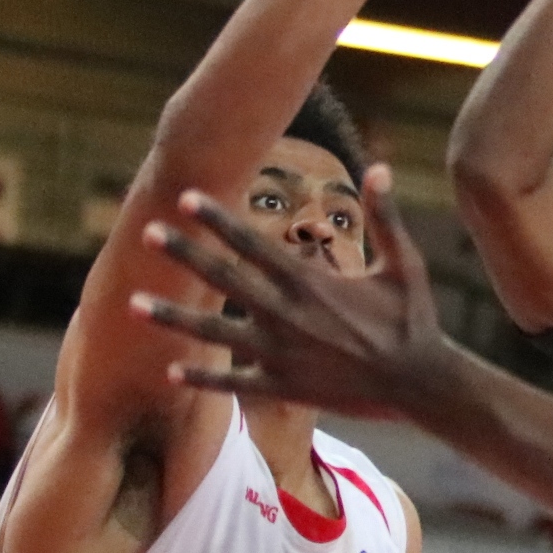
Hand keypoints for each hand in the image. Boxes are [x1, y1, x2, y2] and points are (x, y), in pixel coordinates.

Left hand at [130, 165, 454, 415]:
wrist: (420, 384)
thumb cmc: (414, 320)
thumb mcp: (405, 264)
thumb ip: (385, 216)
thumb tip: (379, 166)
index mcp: (311, 282)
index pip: (252, 244)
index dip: (216, 220)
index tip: (186, 199)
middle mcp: (287, 315)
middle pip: (224, 279)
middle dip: (184, 253)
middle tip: (148, 233)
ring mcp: (280, 353)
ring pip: (214, 332)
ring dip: (172, 317)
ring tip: (132, 303)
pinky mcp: (283, 386)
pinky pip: (233, 382)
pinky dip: (201, 379)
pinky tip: (170, 371)